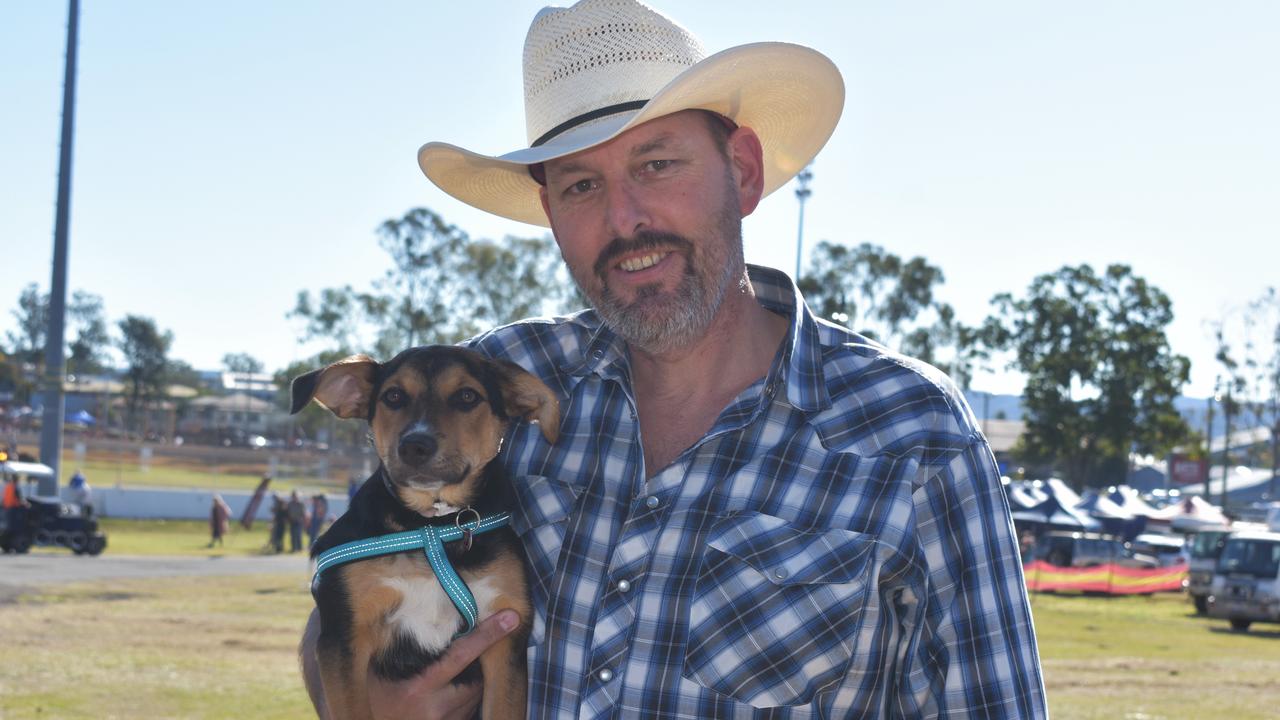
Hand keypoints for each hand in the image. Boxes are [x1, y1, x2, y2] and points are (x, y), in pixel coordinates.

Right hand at [366, 609, 520, 719]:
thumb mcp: (382, 674)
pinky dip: (467, 698)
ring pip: (477, 693)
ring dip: (472, 682)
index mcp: (419, 688)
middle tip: (467, 654)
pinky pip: (472, 708)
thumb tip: (420, 614)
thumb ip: (402, 650)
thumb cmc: (380, 699)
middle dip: (477, 663)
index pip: (460, 655)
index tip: (510, 618)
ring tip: (449, 681)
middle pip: (476, 677)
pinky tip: (448, 697)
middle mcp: (436, 707)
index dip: (487, 635)